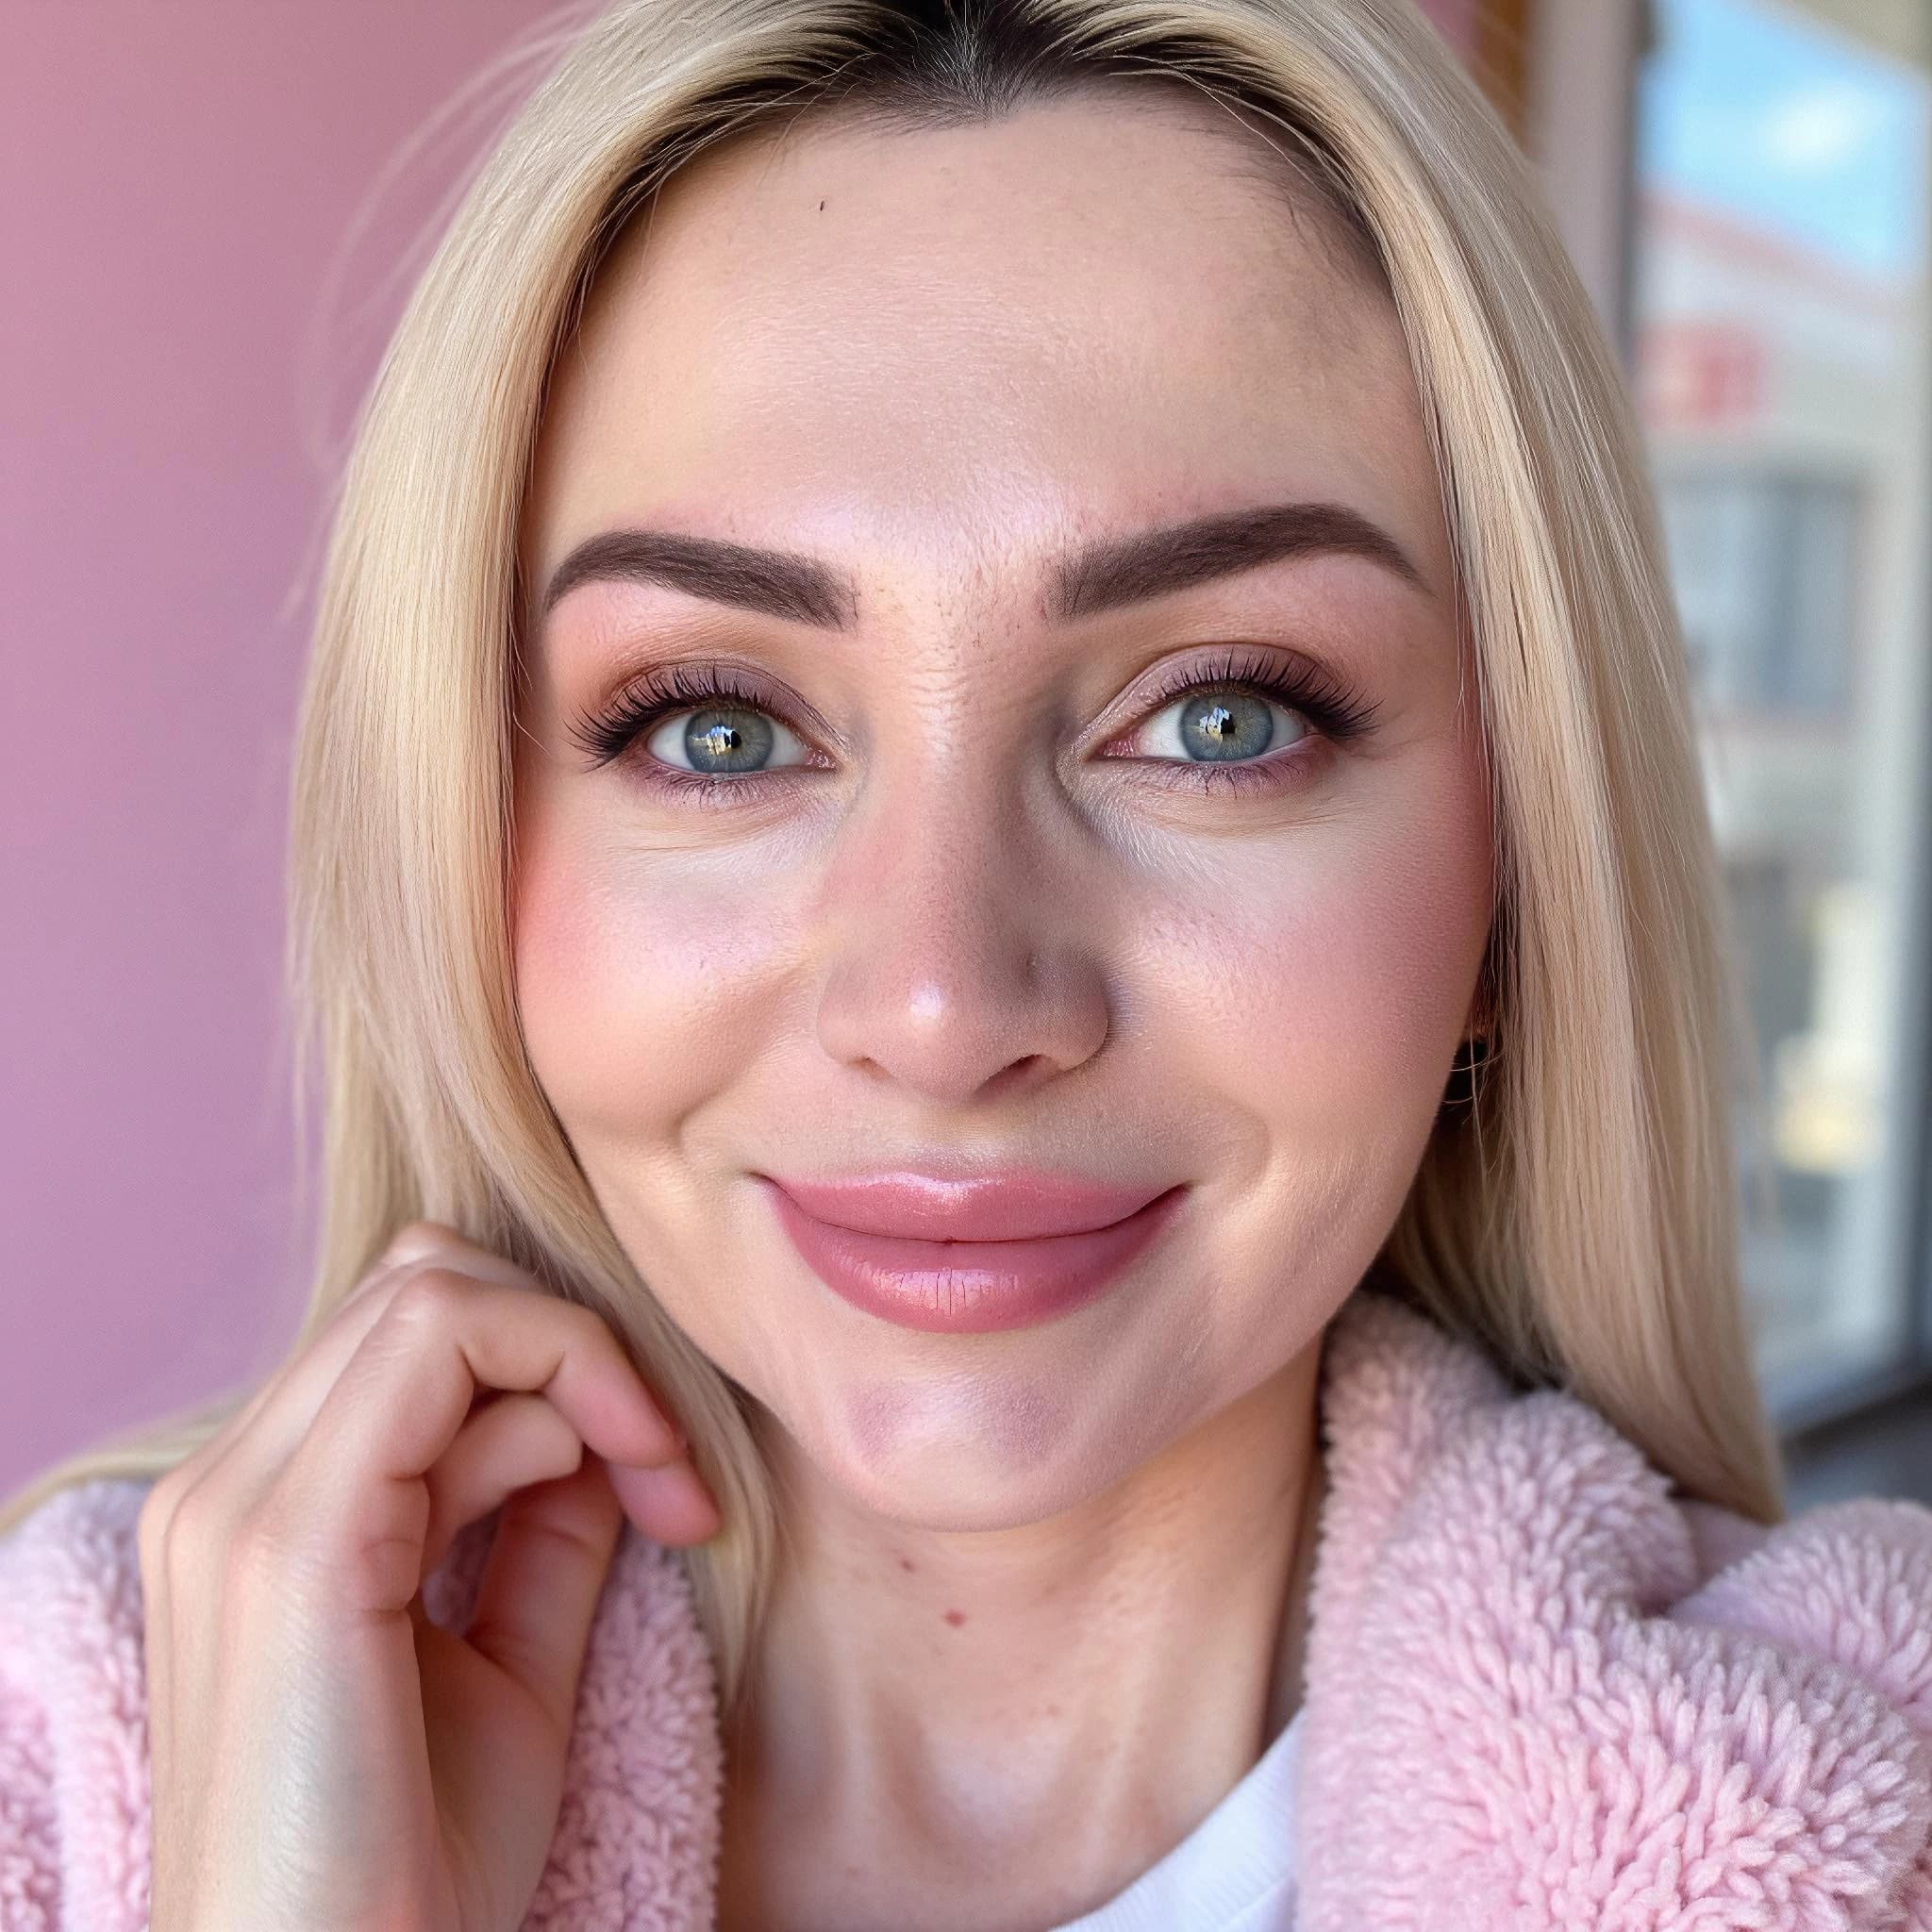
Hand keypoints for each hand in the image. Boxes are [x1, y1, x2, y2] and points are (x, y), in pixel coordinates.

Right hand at [138, 1219, 718, 1931]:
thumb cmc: (410, 1874)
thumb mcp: (506, 1670)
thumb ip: (540, 1533)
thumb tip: (597, 1427)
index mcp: (265, 1514)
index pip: (416, 1328)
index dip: (563, 1365)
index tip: (673, 1482)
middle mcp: (231, 1485)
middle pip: (425, 1281)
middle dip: (573, 1342)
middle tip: (669, 1468)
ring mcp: (242, 1503)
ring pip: (434, 1288)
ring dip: (579, 1358)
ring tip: (657, 1484)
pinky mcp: (290, 1540)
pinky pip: (437, 1349)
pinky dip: (564, 1377)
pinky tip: (632, 1478)